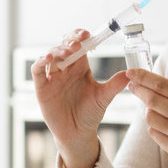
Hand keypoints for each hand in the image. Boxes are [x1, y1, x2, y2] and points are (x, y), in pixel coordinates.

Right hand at [31, 29, 129, 167]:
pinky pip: (37, 70)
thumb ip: (115, 84)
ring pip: (51, 55)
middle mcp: (65, 68)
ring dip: (57, 50)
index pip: (79, 44)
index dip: (81, 36)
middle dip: (70, 41)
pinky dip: (40, 62)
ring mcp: (52, 76)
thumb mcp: (104, 97)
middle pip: (64, 46)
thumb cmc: (90, 114)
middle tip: (78, 42)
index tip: (89, 34)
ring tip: (66, 50)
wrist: (78, 133)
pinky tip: (48, 58)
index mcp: (80, 66)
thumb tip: (130, 73)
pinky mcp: (42, 86)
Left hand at [125, 68, 167, 167]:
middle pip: (152, 100)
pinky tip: (163, 126)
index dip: (143, 77)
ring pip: (150, 118)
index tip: (131, 72)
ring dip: (148, 111)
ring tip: (155, 110)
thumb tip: (148, 85)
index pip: (162, 85)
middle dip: (138, 90)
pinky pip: (154, 133)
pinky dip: (154, 127)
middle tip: (132, 85)